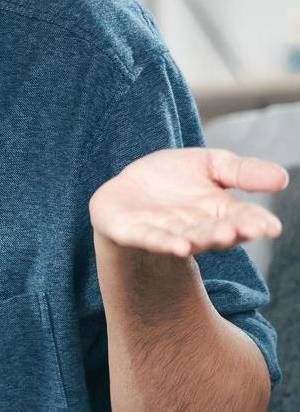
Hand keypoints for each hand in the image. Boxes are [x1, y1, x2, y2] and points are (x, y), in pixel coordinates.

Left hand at [89, 147, 287, 257]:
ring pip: (188, 237)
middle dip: (232, 231)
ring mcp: (166, 232)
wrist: (128, 187)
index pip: (244, 219)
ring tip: (219, 236)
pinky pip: (152, 239)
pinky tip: (179, 247)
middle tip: (247, 229)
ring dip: (203, 238)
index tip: (271, 227)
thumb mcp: (211, 164)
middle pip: (217, 232)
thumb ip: (242, 171)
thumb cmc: (175, 177)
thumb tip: (283, 178)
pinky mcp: (134, 232)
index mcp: (220, 212)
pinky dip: (165, 243)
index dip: (257, 223)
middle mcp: (196, 228)